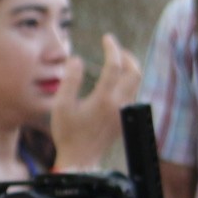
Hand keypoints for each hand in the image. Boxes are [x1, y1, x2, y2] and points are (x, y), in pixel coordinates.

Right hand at [49, 32, 143, 170]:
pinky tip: (116, 83)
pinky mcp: (124, 119)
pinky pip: (133, 94)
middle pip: (135, 72)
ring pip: (136, 83)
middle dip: (127, 56)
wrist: (80, 159)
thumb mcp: (61, 105)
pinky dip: (128, 82)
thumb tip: (77, 60)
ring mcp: (124, 112)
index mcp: (104, 99)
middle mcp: (119, 104)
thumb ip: (70, 80)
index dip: (111, 48)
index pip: (114, 65)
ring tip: (117, 63)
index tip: (107, 38)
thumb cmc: (67, 133)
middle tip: (116, 50)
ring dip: (129, 69)